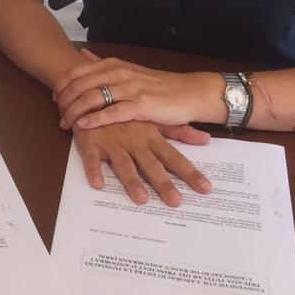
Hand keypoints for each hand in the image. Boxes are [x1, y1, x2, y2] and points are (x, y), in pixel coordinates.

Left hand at [55, 48, 225, 129]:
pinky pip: (111, 112)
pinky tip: (83, 126)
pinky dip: (94, 119)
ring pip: (92, 98)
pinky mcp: (140, 106)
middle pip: (80, 85)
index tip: (55, 97)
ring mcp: (129, 89)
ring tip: (65, 123)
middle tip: (58, 114)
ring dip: (75, 112)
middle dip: (65, 101)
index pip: (78, 72)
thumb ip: (104, 64)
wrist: (189, 93)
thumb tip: (83, 54)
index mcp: (114, 65)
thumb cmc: (158, 85)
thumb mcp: (128, 70)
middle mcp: (119, 73)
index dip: (62, 85)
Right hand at [74, 122, 212, 205]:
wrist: (89, 93)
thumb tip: (206, 139)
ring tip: (141, 198)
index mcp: (150, 135)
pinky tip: (97, 184)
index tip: (205, 188)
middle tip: (175, 201)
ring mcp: (111, 140)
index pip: (173, 156)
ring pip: (123, 161)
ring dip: (131, 179)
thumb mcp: (152, 119)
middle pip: (150, 163)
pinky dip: (93, 169)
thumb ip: (177, 131)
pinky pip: (91, 156)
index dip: (189, 172)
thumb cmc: (123, 111)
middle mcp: (133, 139)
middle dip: (163, 182)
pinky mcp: (89, 140)